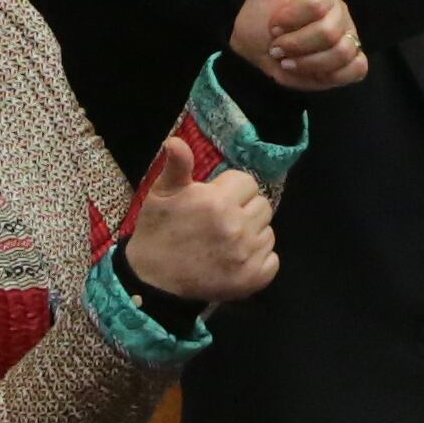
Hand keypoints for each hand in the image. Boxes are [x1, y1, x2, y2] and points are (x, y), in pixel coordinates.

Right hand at [126, 135, 281, 304]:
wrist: (152, 282)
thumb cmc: (157, 232)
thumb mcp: (161, 194)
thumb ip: (177, 166)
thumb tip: (177, 140)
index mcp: (217, 201)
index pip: (247, 183)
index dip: (232, 189)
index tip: (216, 201)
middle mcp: (237, 226)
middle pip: (262, 206)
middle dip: (244, 210)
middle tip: (221, 222)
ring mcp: (246, 255)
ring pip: (268, 232)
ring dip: (252, 234)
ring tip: (227, 241)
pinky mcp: (252, 279)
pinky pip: (272, 260)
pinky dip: (259, 260)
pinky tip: (237, 260)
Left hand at [229, 0, 367, 90]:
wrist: (258, 53)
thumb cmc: (261, 20)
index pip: (316, 5)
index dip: (290, 20)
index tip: (272, 26)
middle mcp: (340, 11)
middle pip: (330, 32)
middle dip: (297, 45)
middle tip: (277, 48)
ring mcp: (349, 35)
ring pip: (343, 52)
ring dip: (309, 63)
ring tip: (288, 62)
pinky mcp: (351, 59)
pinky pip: (356, 68)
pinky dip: (333, 75)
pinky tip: (311, 73)